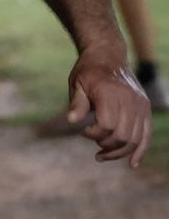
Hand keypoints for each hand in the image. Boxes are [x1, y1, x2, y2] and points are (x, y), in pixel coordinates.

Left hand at [66, 47, 152, 167]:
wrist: (108, 55)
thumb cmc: (88, 71)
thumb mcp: (77, 83)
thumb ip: (77, 103)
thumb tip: (72, 121)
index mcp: (110, 93)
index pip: (106, 125)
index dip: (93, 134)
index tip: (83, 131)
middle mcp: (129, 100)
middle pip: (122, 136)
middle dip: (106, 145)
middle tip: (94, 142)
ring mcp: (141, 105)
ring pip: (135, 139)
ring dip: (119, 152)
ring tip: (103, 155)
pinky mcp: (145, 108)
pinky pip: (146, 134)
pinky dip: (140, 150)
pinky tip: (132, 163)